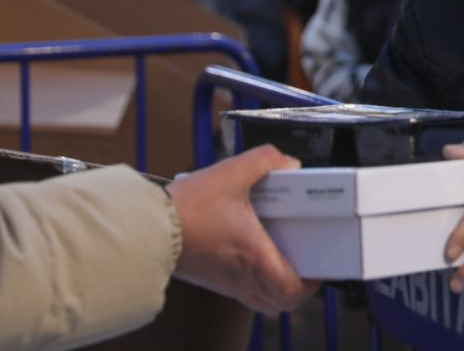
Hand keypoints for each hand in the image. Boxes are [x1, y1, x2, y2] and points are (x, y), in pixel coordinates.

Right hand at [167, 145, 319, 314]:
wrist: (145, 226)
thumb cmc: (187, 205)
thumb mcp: (232, 171)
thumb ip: (266, 160)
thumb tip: (290, 165)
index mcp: (253, 256)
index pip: (290, 290)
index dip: (310, 284)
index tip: (318, 268)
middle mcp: (241, 276)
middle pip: (279, 303)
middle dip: (298, 288)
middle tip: (306, 263)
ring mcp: (224, 281)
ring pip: (261, 301)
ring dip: (276, 287)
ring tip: (284, 258)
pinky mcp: (211, 278)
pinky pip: (242, 291)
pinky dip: (256, 281)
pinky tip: (254, 251)